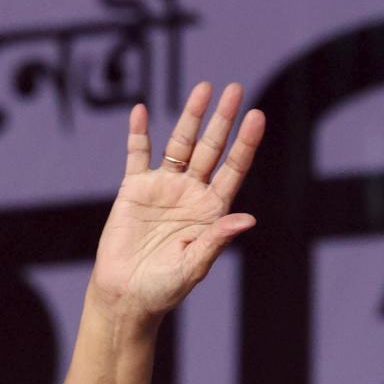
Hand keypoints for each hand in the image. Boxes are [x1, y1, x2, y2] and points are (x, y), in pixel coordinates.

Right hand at [90, 81, 265, 322]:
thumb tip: (248, 218)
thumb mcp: (195, 265)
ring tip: (204, 88)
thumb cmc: (164, 288)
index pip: (234, 170)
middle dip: (223, 120)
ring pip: (180, 145)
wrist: (126, 296)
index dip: (246, 144)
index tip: (257, 116)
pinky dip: (139, 133)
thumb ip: (218, 239)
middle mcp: (191, 195)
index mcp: (212, 212)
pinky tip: (142, 111)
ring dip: (191, 117)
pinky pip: (137, 154)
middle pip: (211, 149)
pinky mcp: (134, 189)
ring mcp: (164, 189)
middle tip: (236, 89)